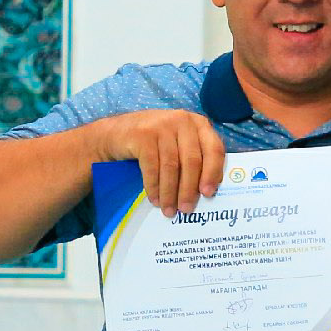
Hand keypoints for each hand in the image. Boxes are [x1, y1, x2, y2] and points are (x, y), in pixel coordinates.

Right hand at [93, 110, 227, 216]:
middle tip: (186, 209)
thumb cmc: (155, 143)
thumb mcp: (179, 143)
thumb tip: (209, 189)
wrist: (116, 132)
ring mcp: (162, 125)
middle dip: (189, 189)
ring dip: (170, 193)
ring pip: (171, 166)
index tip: (207, 194)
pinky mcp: (143, 135)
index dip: (212, 172)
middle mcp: (182, 120)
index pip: (214, 148)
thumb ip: (196, 157)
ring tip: (169, 210)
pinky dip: (154, 187)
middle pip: (191, 160)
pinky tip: (154, 200)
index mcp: (198, 123)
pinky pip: (152, 167)